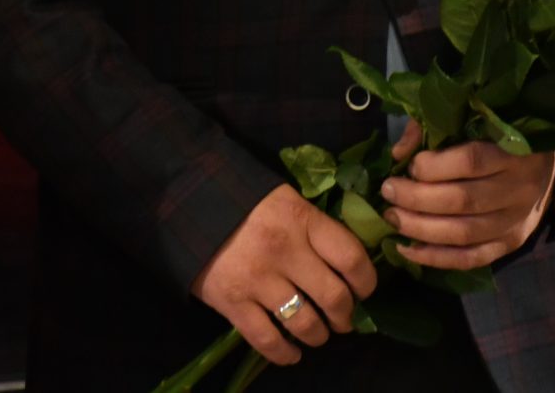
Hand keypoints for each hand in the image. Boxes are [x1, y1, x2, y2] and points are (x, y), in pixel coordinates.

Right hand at [189, 183, 377, 367]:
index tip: (363, 290)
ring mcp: (257, 280)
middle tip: (342, 317)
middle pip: (334, 297)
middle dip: (345, 315)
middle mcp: (284, 251)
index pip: (351, 258)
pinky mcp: (232, 303)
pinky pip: (268, 341)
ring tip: (317, 332)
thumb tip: (346, 261)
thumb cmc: (244, 199)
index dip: (366, 282)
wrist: (187, 201)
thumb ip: (315, 227)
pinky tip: (292, 353)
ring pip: (306, 324)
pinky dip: (286, 354)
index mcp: (301, 220)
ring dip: (319, 335)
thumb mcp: (285, 200)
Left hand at [376, 120, 554, 270]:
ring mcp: (517, 221)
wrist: (543, 165)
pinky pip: (473, 258)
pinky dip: (438, 258)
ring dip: (421, 229)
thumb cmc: (499, 135)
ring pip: (465, 233)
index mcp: (512, 151)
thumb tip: (399, 153)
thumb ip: (434, 128)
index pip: (471, 162)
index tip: (408, 165)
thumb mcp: (474, 120)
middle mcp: (518, 189)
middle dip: (417, 199)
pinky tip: (408, 250)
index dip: (433, 166)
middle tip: (387, 193)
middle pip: (463, 200)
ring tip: (392, 218)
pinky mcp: (511, 243)